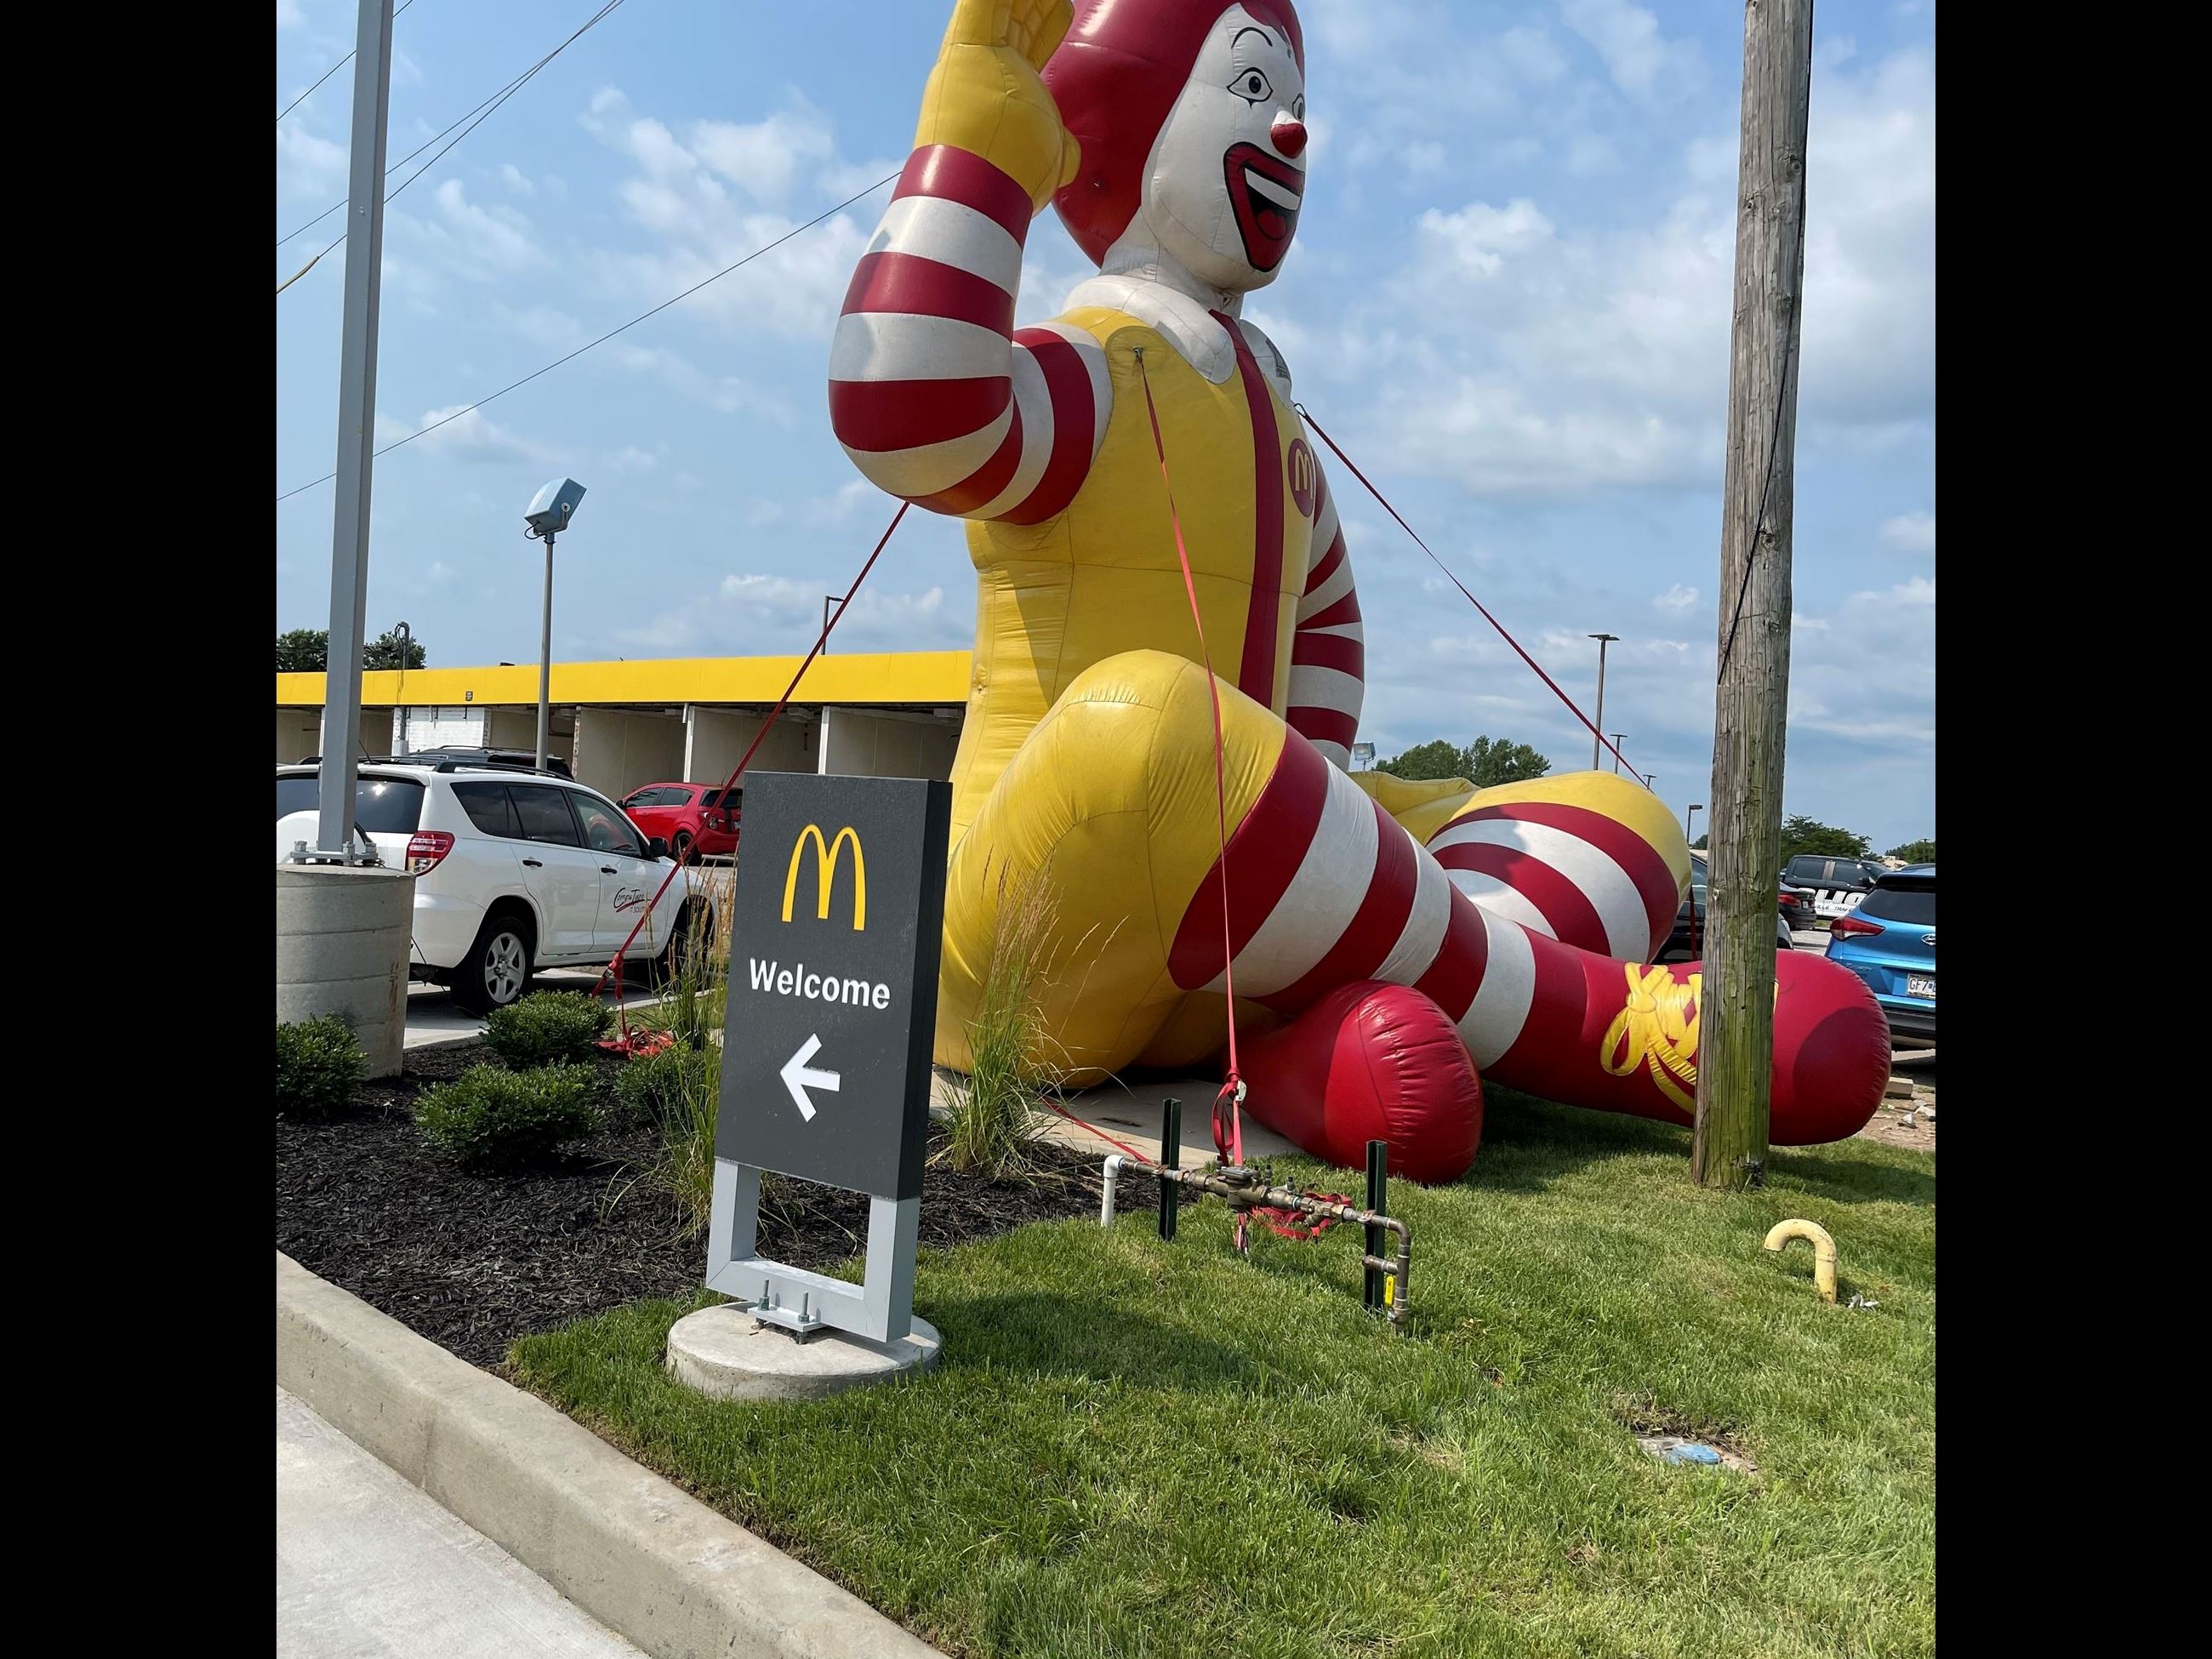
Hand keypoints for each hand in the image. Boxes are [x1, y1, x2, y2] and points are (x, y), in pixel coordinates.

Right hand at [920, 0, 1078, 209]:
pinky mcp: (964, 48)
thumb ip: (1060, 145)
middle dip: (1034, 5)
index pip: (1027, 46)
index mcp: (1006, 88)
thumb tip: (1071, 154)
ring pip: (999, 7)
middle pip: (1015, 22)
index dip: (1045, 26)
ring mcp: (974, 57)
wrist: (983, 190)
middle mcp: (986, 69)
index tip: (1062, 10)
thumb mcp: (1050, 155)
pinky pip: (981, 4)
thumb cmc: (1015, 178)